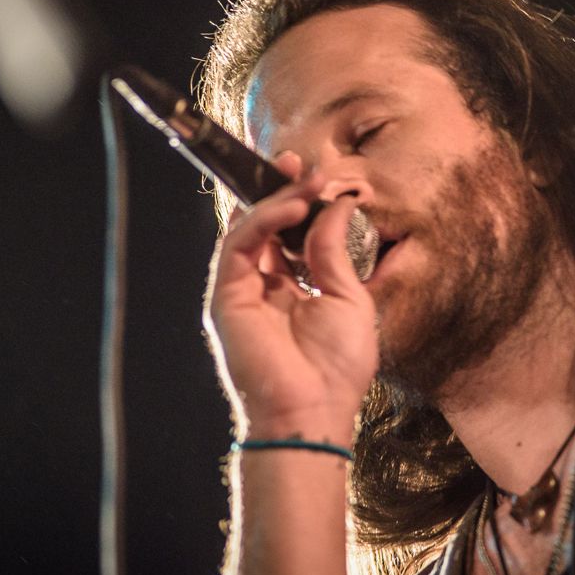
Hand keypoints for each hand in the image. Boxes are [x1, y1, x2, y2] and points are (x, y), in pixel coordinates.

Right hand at [204, 154, 378, 440]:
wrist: (314, 410)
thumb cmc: (336, 368)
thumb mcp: (348, 298)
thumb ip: (334, 251)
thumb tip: (336, 205)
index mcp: (290, 292)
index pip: (288, 236)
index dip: (300, 204)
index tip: (320, 178)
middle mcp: (261, 288)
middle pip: (263, 226)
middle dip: (280, 190)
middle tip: (302, 163)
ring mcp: (241, 291)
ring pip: (249, 229)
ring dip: (276, 198)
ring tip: (305, 180)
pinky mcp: (226, 296)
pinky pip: (240, 243)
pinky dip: (264, 218)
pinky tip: (293, 204)